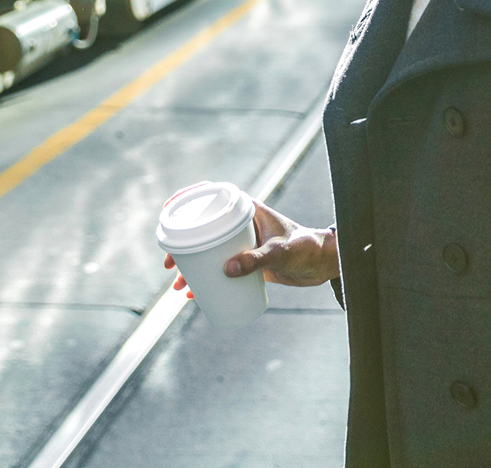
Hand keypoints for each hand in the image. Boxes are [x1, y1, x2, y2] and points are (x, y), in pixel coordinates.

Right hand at [162, 201, 339, 295]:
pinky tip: (195, 295)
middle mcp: (242, 224)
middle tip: (169, 265)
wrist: (322, 264)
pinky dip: (206, 280)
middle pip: (203, 228)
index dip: (187, 198)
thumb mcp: (279, 252)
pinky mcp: (247, 261)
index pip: (212, 195)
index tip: (168, 210)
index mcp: (247, 208)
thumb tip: (225, 270)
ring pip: (209, 251)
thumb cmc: (305, 248)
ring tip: (178, 286)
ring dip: (191, 267)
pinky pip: (220, 268)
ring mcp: (243, 243)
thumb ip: (256, 259)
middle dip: (182, 245)